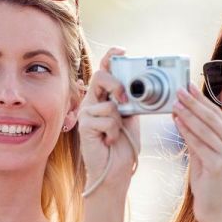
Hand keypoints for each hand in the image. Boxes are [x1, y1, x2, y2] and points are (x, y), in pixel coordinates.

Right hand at [77, 48, 140, 194]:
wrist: (116, 171)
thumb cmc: (123, 146)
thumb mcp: (131, 117)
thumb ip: (130, 100)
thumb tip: (137, 86)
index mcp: (104, 97)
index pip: (104, 71)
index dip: (111, 57)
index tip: (122, 51)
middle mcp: (92, 102)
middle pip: (100, 77)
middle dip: (116, 84)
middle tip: (125, 100)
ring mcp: (86, 114)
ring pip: (108, 104)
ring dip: (118, 122)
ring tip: (114, 135)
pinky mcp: (85, 126)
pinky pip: (106, 119)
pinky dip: (113, 132)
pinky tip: (108, 141)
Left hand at [171, 84, 221, 221]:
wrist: (216, 211)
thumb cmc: (210, 184)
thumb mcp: (205, 155)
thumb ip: (198, 136)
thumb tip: (183, 113)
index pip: (219, 115)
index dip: (203, 100)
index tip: (189, 87)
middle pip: (212, 118)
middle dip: (194, 102)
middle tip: (179, 90)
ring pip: (205, 129)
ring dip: (188, 114)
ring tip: (175, 103)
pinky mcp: (220, 165)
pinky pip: (199, 143)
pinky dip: (186, 131)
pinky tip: (177, 121)